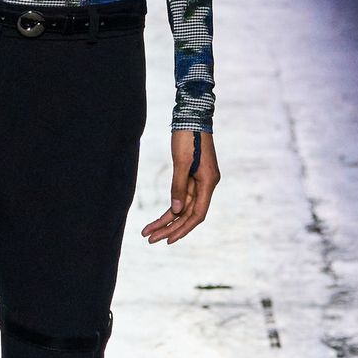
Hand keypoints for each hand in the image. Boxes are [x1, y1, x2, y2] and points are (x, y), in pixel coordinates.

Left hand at [141, 130, 219, 244]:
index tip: (167, 239)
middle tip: (150, 240)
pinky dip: (170, 208)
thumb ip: (179, 187)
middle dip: (170, 228)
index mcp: (209, 183)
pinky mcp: (192, 176)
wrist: (192, 117)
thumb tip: (175, 211)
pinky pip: (181, 197)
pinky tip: (159, 219)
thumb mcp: (182, 162)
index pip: (197, 214)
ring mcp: (200, 181)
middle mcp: (207, 185)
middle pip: (188, 214)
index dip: (183, 229)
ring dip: (166, 221)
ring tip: (148, 232)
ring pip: (183, 208)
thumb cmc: (188, 137)